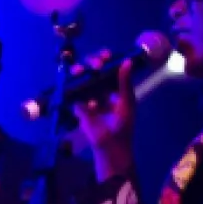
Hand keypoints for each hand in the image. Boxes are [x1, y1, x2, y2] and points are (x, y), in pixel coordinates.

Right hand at [70, 50, 135, 180]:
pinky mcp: (78, 107)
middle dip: (91, 64)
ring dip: (80, 74)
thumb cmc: (122, 126)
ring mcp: (88, 97)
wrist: (109, 147)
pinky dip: (77, 93)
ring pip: (81, 80)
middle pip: (92, 70)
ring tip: (79, 72)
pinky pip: (75, 95)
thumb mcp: (126, 103)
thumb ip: (125, 83)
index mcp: (114, 87)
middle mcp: (101, 89)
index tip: (104, 57)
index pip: (108, 67)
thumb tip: (127, 61)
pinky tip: (86, 100)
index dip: (105, 59)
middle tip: (95, 66)